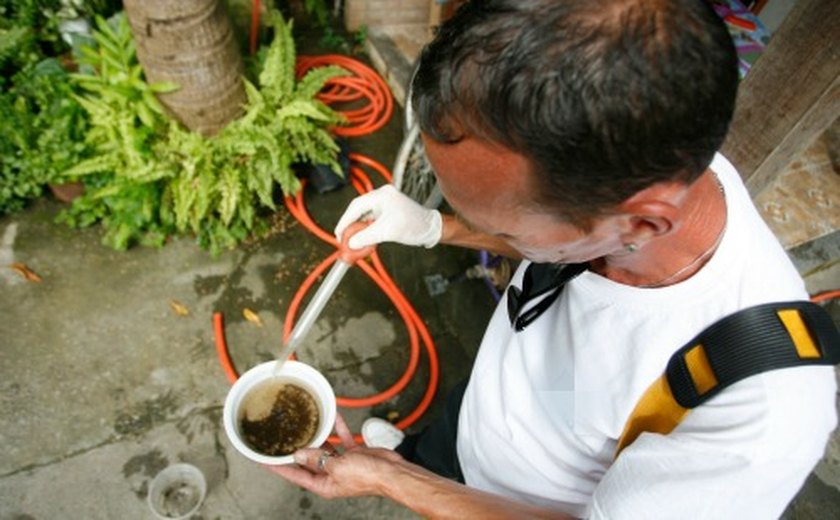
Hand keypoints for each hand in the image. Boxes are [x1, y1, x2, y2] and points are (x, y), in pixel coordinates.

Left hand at [265, 414, 403, 498]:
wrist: (392, 472)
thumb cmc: (368, 476)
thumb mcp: (337, 467)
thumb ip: (317, 459)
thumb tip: (299, 454)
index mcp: (323, 484)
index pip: (295, 475)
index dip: (279, 467)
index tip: (264, 460)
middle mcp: (330, 476)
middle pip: (308, 462)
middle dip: (297, 450)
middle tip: (282, 439)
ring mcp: (342, 465)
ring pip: (325, 449)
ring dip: (318, 437)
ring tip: (306, 425)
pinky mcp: (354, 456)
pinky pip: (342, 441)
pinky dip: (338, 429)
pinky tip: (334, 417)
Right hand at [334, 185, 442, 248]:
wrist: (432, 228)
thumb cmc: (414, 226)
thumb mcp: (387, 232)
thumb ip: (367, 237)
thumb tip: (351, 243)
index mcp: (382, 195)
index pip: (356, 206)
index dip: (345, 220)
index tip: (338, 234)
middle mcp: (383, 195)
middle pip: (359, 209)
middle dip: (350, 224)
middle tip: (342, 238)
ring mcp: (386, 202)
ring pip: (365, 214)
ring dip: (358, 227)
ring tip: (352, 240)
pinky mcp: (389, 210)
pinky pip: (372, 218)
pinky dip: (367, 228)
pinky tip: (364, 238)